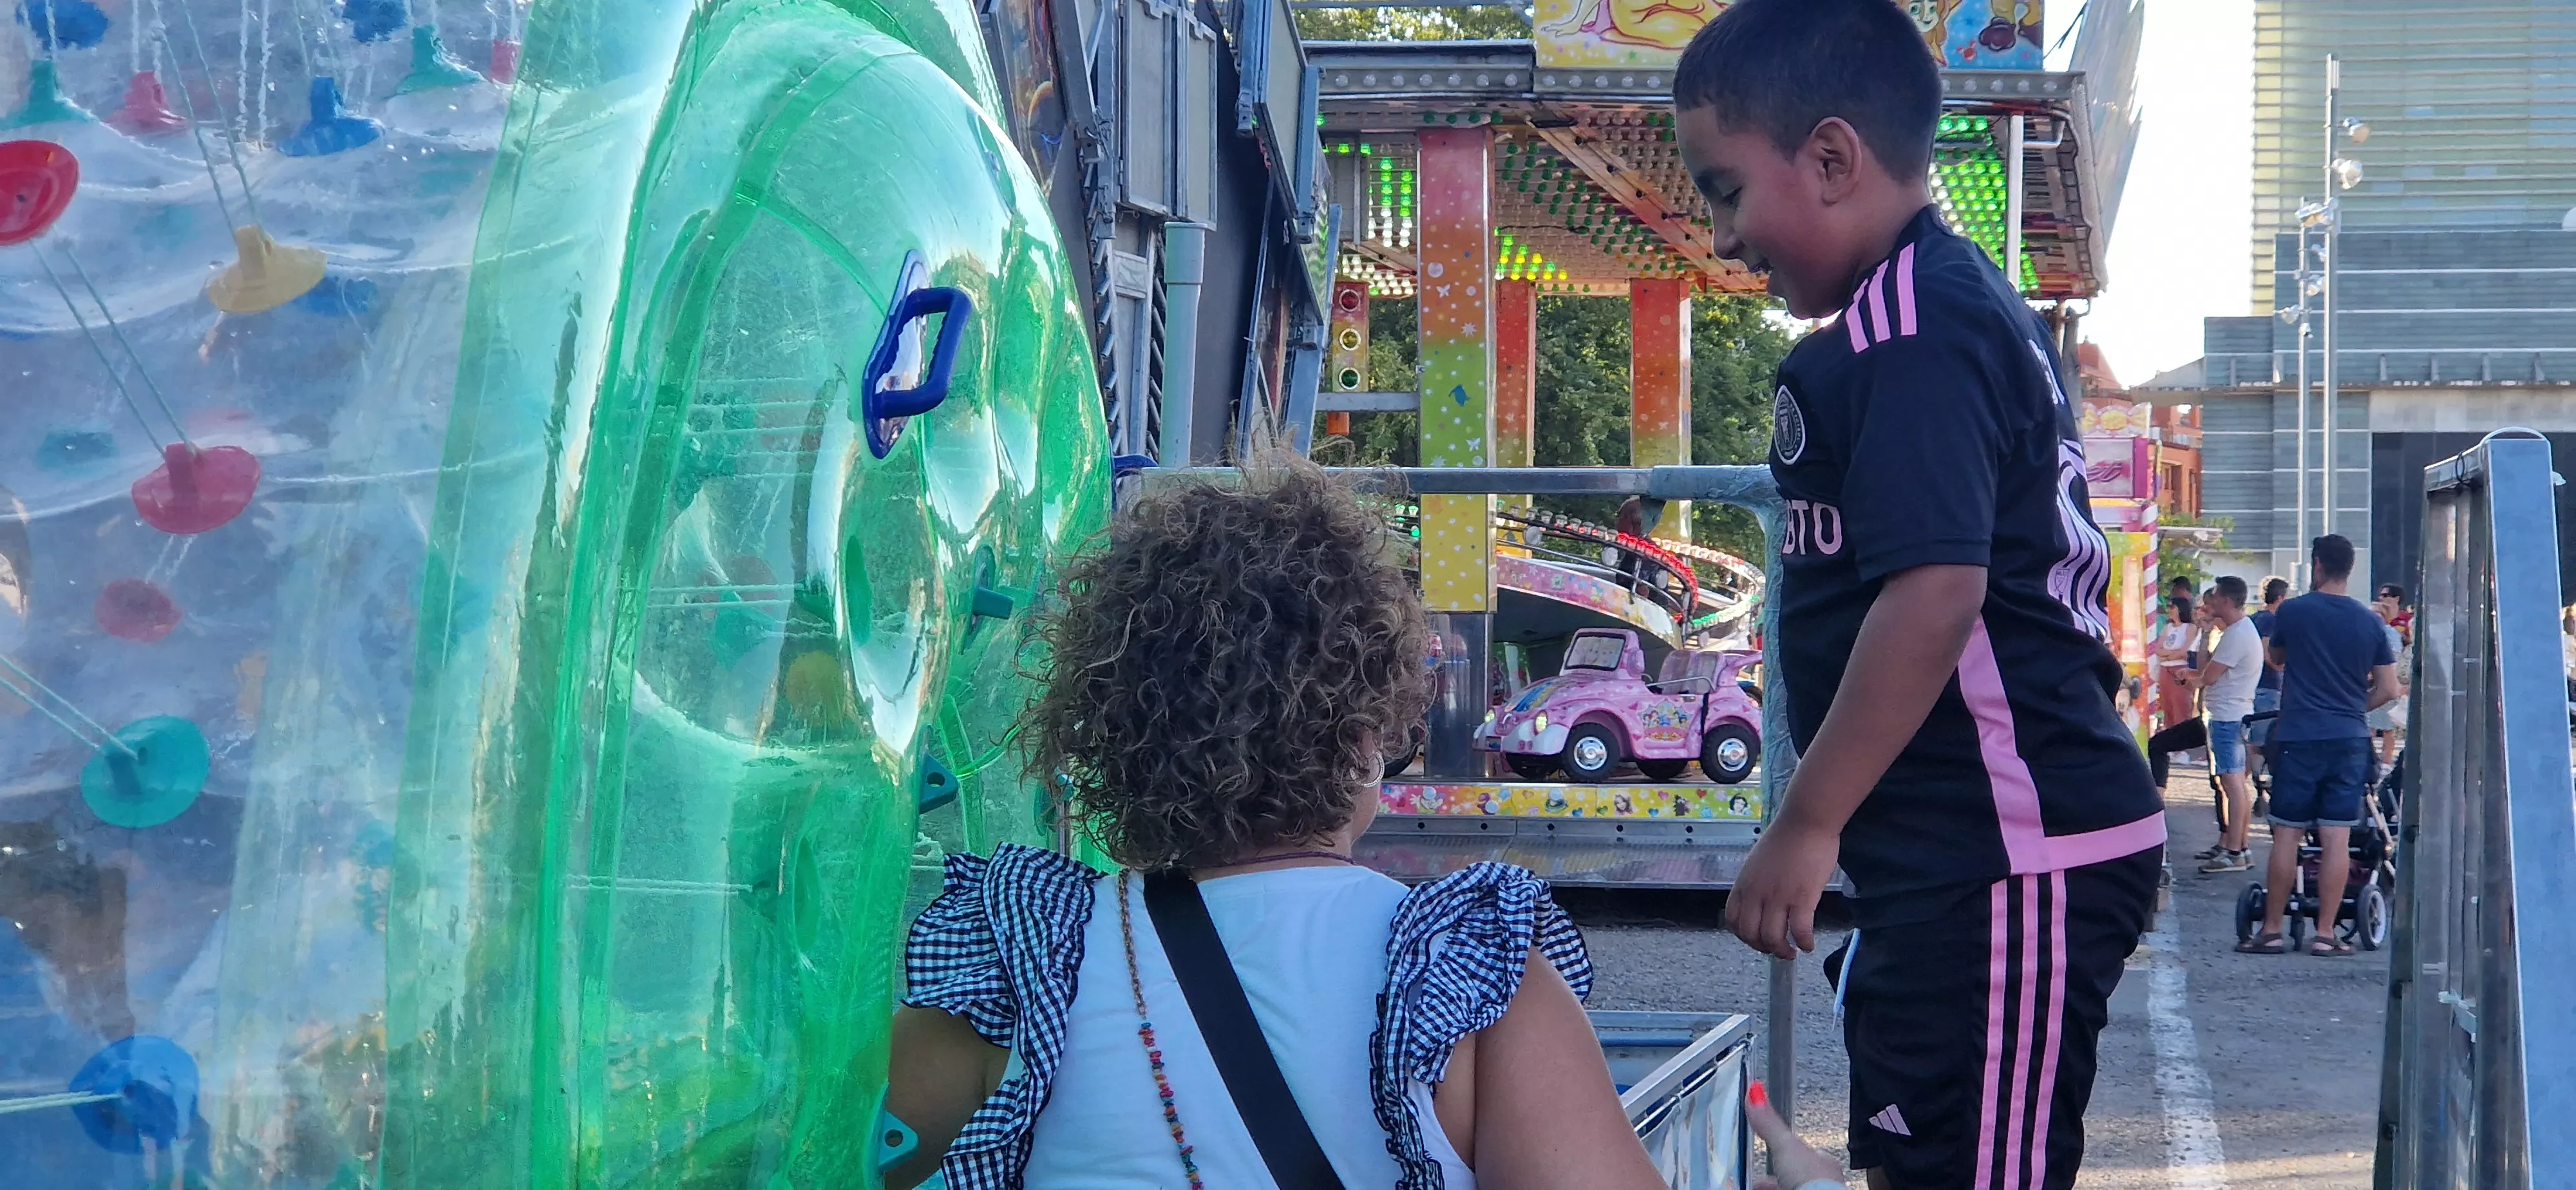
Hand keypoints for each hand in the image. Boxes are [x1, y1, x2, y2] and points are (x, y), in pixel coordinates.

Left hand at [1725, 817, 1839, 958]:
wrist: (1805, 822)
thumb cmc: (1786, 839)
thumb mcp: (1757, 864)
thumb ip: (1755, 885)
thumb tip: (1761, 905)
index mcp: (1743, 885)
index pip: (1733, 921)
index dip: (1744, 937)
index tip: (1757, 941)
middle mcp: (1756, 894)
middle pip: (1751, 934)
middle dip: (1763, 948)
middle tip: (1777, 950)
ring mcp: (1778, 897)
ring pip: (1773, 938)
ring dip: (1782, 951)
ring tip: (1792, 951)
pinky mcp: (1802, 898)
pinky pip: (1800, 931)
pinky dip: (1804, 943)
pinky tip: (1809, 945)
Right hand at [1747, 1080, 1846, 1189]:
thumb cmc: (1810, 1179)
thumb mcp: (1784, 1145)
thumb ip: (1770, 1124)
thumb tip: (1755, 1091)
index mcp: (1822, 1161)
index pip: (1801, 1153)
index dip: (1783, 1153)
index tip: (1767, 1156)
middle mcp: (1824, 1181)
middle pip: (1795, 1175)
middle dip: (1774, 1178)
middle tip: (1756, 1181)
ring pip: (1792, 1187)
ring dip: (1775, 1187)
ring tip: (1755, 1187)